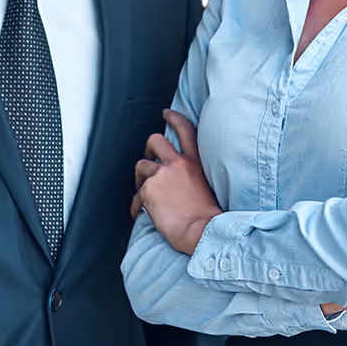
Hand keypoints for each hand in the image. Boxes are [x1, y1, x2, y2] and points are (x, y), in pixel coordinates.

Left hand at [131, 110, 222, 254]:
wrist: (204, 232)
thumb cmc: (210, 217)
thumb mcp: (210, 186)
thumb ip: (195, 176)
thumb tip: (181, 182)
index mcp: (195, 162)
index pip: (185, 130)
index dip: (174, 118)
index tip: (167, 113)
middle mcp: (177, 164)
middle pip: (155, 140)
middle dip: (149, 148)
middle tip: (148, 159)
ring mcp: (161, 175)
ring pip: (141, 166)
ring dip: (140, 178)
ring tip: (143, 192)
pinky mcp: (148, 191)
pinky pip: (136, 196)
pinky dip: (136, 206)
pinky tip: (140, 214)